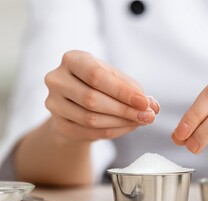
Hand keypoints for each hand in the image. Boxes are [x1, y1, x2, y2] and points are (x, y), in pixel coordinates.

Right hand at [44, 50, 159, 141]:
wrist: (76, 104)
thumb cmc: (100, 86)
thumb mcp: (116, 79)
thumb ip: (134, 90)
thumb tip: (153, 106)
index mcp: (72, 60)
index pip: (96, 76)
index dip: (122, 91)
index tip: (144, 102)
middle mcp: (57, 79)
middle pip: (92, 99)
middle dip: (124, 110)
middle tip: (148, 116)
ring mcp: (54, 103)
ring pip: (90, 119)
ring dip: (121, 123)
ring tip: (140, 121)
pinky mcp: (58, 124)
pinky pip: (88, 133)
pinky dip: (113, 132)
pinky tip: (127, 127)